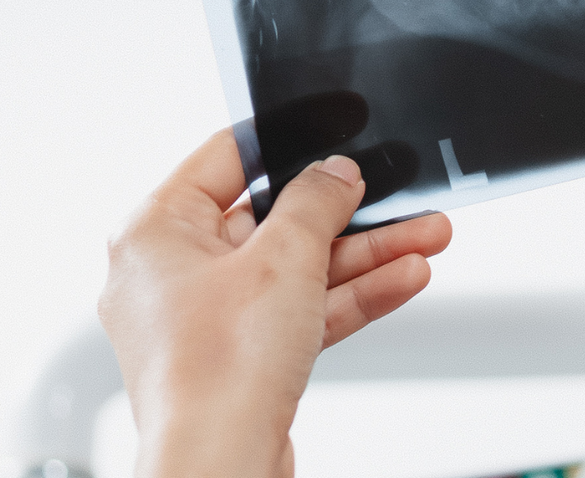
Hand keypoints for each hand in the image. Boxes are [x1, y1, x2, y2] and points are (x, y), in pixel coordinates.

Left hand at [99, 130, 451, 477]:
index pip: (226, 160)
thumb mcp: (283, 258)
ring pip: (298, 269)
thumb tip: (335, 172)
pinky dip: (351, 296)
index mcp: (155, 233)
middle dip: (351, 216)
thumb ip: (316, 201)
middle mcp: (173, 273)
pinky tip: (404, 278)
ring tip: (428, 239)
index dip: (288, 145)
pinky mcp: (240, 357)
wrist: (221, 465)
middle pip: (275, 220)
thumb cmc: (219, 372)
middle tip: (403, 201)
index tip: (336, 139)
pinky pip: (301, 310)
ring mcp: (207, 319)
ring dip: (366, 256)